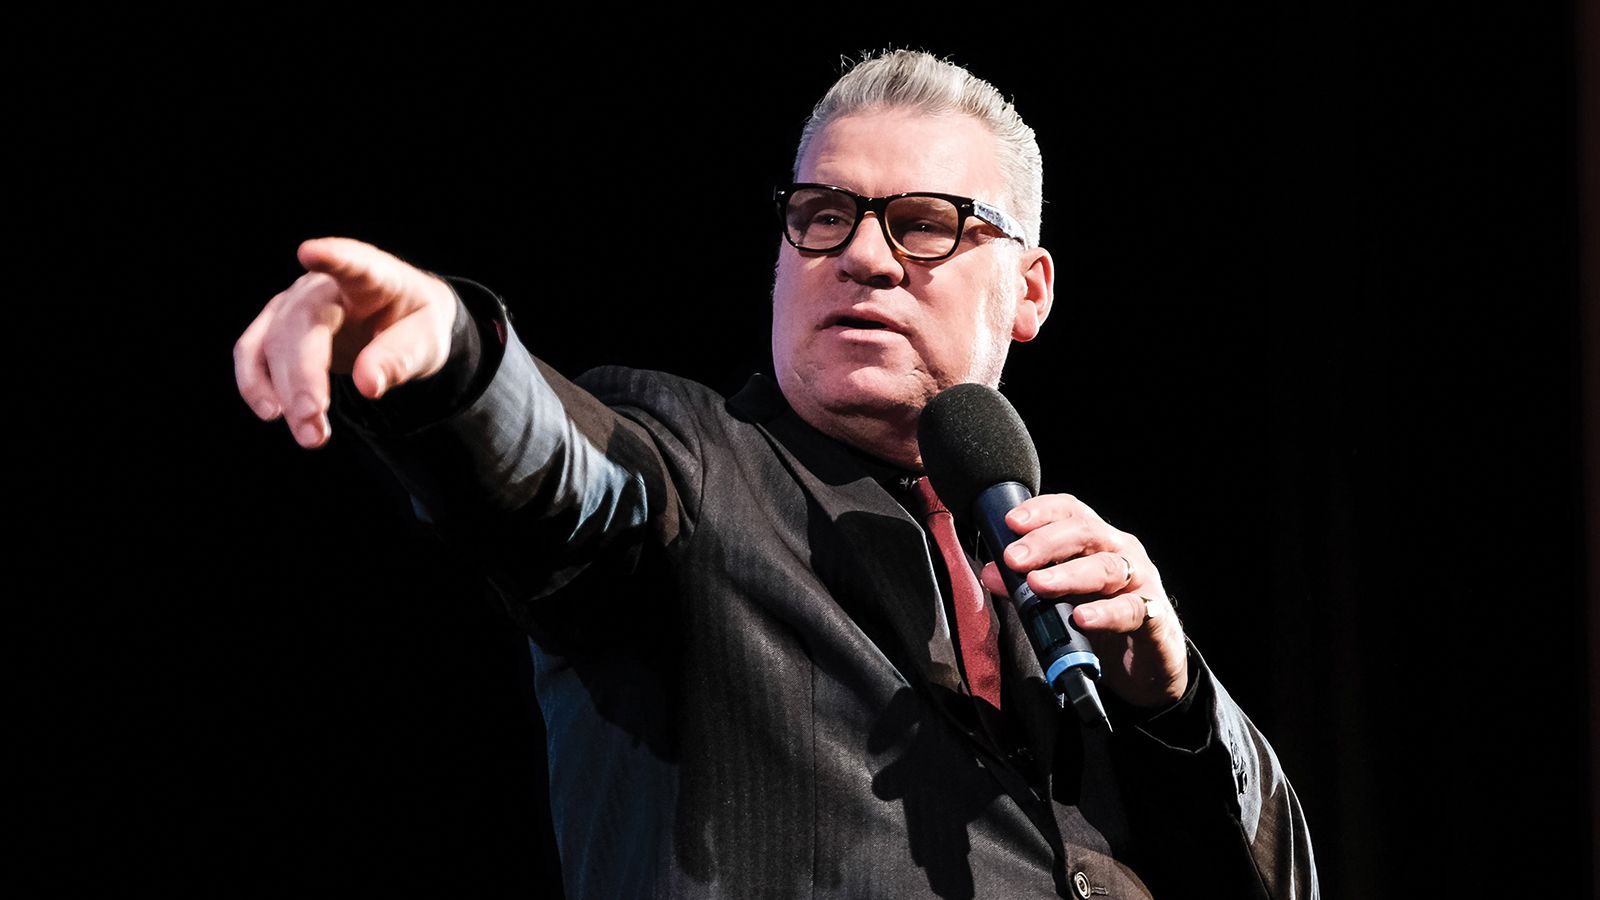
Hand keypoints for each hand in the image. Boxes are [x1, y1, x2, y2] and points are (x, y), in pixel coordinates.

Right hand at [234, 237, 457, 447]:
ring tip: (307, 433)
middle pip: (300, 324)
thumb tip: (367, 385)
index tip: (310, 252)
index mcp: (372, 279)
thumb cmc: (414, 325)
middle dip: (303, 378)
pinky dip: (255, 384)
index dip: (332, 257)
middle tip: (314, 424)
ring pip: (271, 342)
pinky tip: (274, 412)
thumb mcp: (426, 343)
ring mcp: (294, 304)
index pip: (352, 263)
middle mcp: (324, 286)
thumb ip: (400, 359)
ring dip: (280, 391)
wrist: (398, 321)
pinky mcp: (276, 326)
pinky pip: (252, 352)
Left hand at [978, 493, 1188, 708]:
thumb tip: (990, 574)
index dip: (1042, 511)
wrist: (1149, 662)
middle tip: (1014, 558)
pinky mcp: (1154, 616)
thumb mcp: (1061, 600)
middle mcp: (1121, 552)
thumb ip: (1026, 587)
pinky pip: (1131, 610)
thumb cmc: (1103, 618)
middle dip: (1046, 542)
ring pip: (1107, 568)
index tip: (1011, 522)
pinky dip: (1105, 613)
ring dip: (1069, 575)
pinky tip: (1082, 618)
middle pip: (1086, 532)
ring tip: (1038, 584)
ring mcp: (1141, 581)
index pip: (1071, 512)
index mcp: (1097, 541)